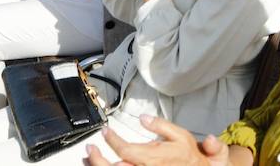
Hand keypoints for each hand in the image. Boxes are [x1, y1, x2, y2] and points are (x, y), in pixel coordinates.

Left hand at [85, 116, 225, 165]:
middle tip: (90, 149)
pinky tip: (104, 165)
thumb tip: (144, 118)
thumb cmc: (189, 156)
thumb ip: (161, 126)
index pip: (124, 149)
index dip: (111, 140)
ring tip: (90, 158)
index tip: (106, 131)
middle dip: (97, 159)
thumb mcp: (180, 135)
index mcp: (151, 157)